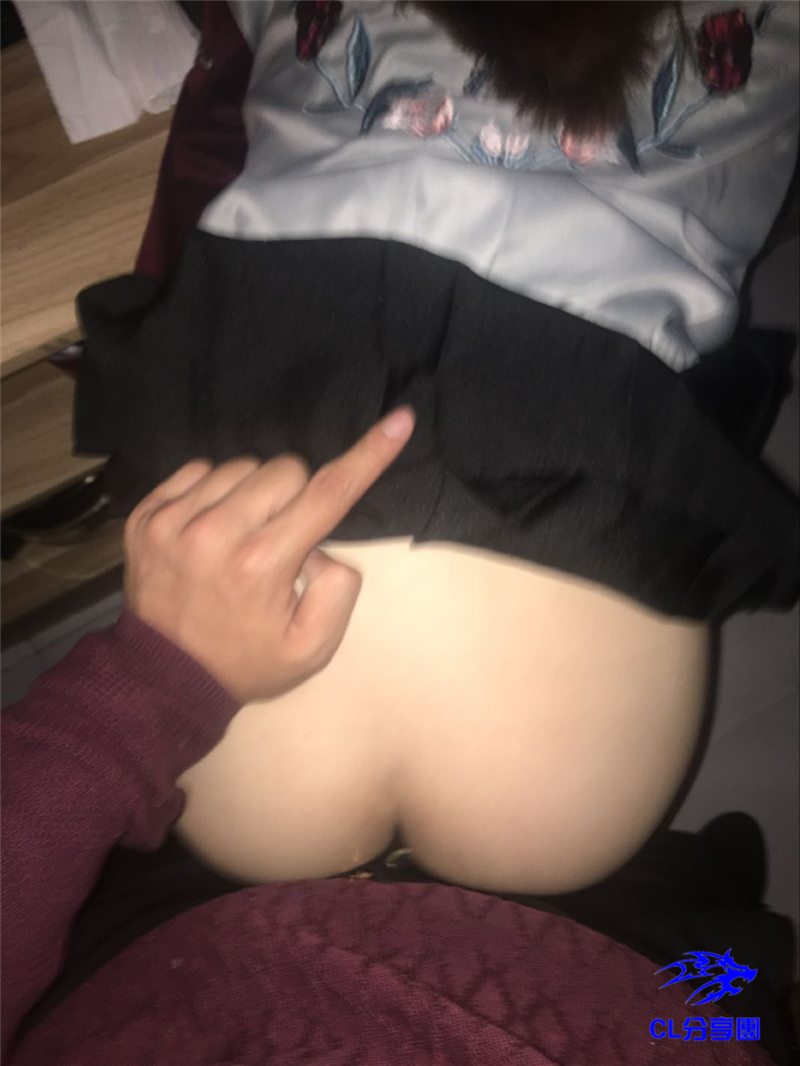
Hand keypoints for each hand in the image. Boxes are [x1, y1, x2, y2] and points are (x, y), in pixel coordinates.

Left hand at [124, 408, 414, 703]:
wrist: (164, 675)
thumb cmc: (249, 659)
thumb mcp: (311, 649)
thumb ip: (337, 592)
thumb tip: (323, 545)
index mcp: (262, 564)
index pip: (328, 494)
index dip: (369, 455)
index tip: (399, 420)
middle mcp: (215, 532)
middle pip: (284, 468)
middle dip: (295, 495)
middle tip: (282, 537)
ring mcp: (174, 520)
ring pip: (240, 465)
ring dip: (252, 492)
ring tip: (242, 535)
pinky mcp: (146, 514)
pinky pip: (198, 469)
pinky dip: (213, 490)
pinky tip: (211, 527)